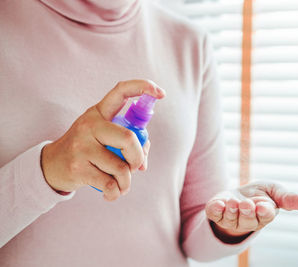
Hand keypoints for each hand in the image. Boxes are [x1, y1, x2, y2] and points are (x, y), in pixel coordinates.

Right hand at [41, 80, 164, 200]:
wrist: (51, 165)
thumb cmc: (86, 148)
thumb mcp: (102, 135)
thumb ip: (126, 141)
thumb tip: (143, 160)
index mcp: (99, 112)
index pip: (121, 91)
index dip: (143, 87)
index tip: (161, 93)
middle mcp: (90, 125)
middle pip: (128, 139)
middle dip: (138, 157)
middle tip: (136, 166)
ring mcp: (82, 146)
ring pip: (121, 167)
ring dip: (127, 181)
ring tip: (121, 184)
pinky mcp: (78, 168)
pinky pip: (110, 184)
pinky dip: (116, 192)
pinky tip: (112, 192)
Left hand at [205, 181, 297, 238]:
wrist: (239, 194)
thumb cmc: (260, 194)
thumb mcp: (274, 191)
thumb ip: (286, 197)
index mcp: (264, 215)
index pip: (265, 216)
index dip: (263, 212)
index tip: (262, 205)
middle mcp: (248, 220)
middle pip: (247, 220)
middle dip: (246, 212)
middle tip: (246, 203)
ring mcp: (231, 219)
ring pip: (231, 219)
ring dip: (231, 211)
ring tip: (232, 202)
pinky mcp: (217, 214)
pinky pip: (214, 216)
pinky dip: (215, 210)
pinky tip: (217, 204)